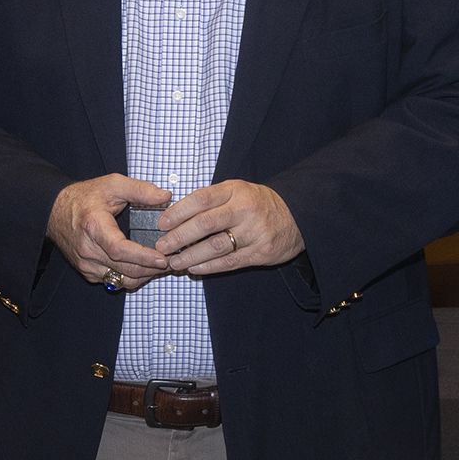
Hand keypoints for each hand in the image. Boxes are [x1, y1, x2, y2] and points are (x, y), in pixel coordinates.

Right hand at [48, 174, 172, 290]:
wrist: (55, 211)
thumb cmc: (84, 197)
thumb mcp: (112, 184)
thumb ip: (140, 189)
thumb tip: (165, 196)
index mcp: (93, 226)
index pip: (119, 249)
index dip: (143, 257)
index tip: (162, 258)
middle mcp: (87, 249)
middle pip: (125, 269)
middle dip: (152, 269)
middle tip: (172, 261)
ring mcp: (86, 264)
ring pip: (122, 280)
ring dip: (144, 276)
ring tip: (162, 266)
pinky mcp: (87, 272)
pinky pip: (114, 281)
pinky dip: (132, 277)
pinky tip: (144, 267)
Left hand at [156, 180, 303, 275]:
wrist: (297, 216)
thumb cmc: (259, 203)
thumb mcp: (237, 191)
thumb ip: (211, 200)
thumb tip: (176, 215)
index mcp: (235, 190)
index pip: (201, 199)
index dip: (178, 212)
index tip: (162, 223)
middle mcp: (245, 210)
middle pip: (205, 224)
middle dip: (179, 237)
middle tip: (162, 246)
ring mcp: (254, 232)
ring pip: (216, 246)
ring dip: (191, 256)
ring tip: (175, 262)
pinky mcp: (260, 252)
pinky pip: (230, 262)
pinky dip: (209, 267)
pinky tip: (195, 269)